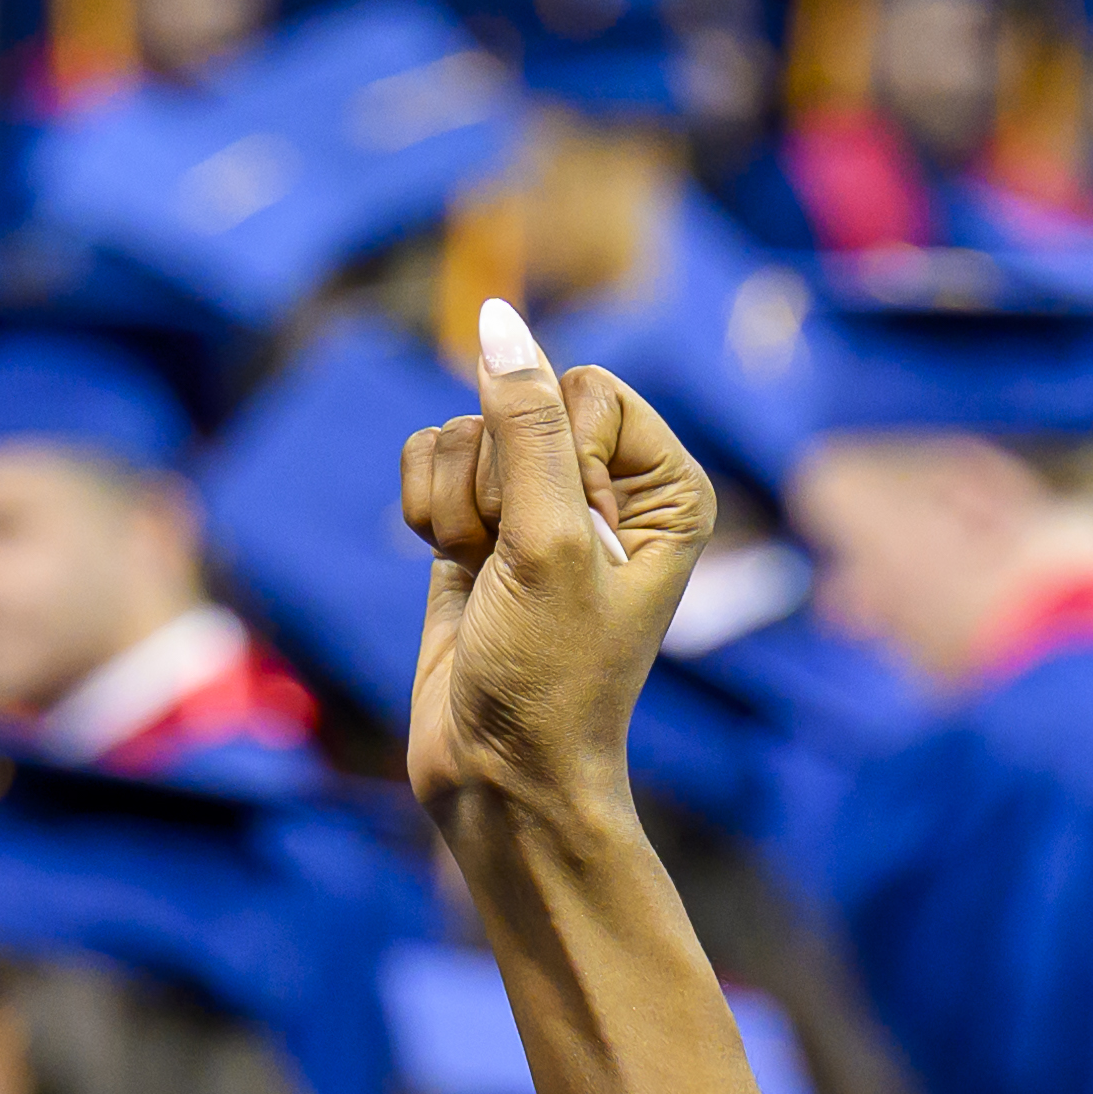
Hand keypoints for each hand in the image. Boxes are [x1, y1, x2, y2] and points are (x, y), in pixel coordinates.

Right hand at [398, 300, 711, 858]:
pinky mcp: (477, 523)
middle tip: (518, 575)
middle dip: (495, 486)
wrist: (498, 774)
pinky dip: (426, 516)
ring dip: (456, 508)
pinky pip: (429, 460)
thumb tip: (498, 319)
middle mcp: (610, 483)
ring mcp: (538, 502)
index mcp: (666, 482)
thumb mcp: (548, 545)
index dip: (554, 463)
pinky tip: (451, 572)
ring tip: (488, 581)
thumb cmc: (550, 678)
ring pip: (463, 430)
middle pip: (515, 403)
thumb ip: (524, 426)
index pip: (582, 388)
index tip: (567, 550)